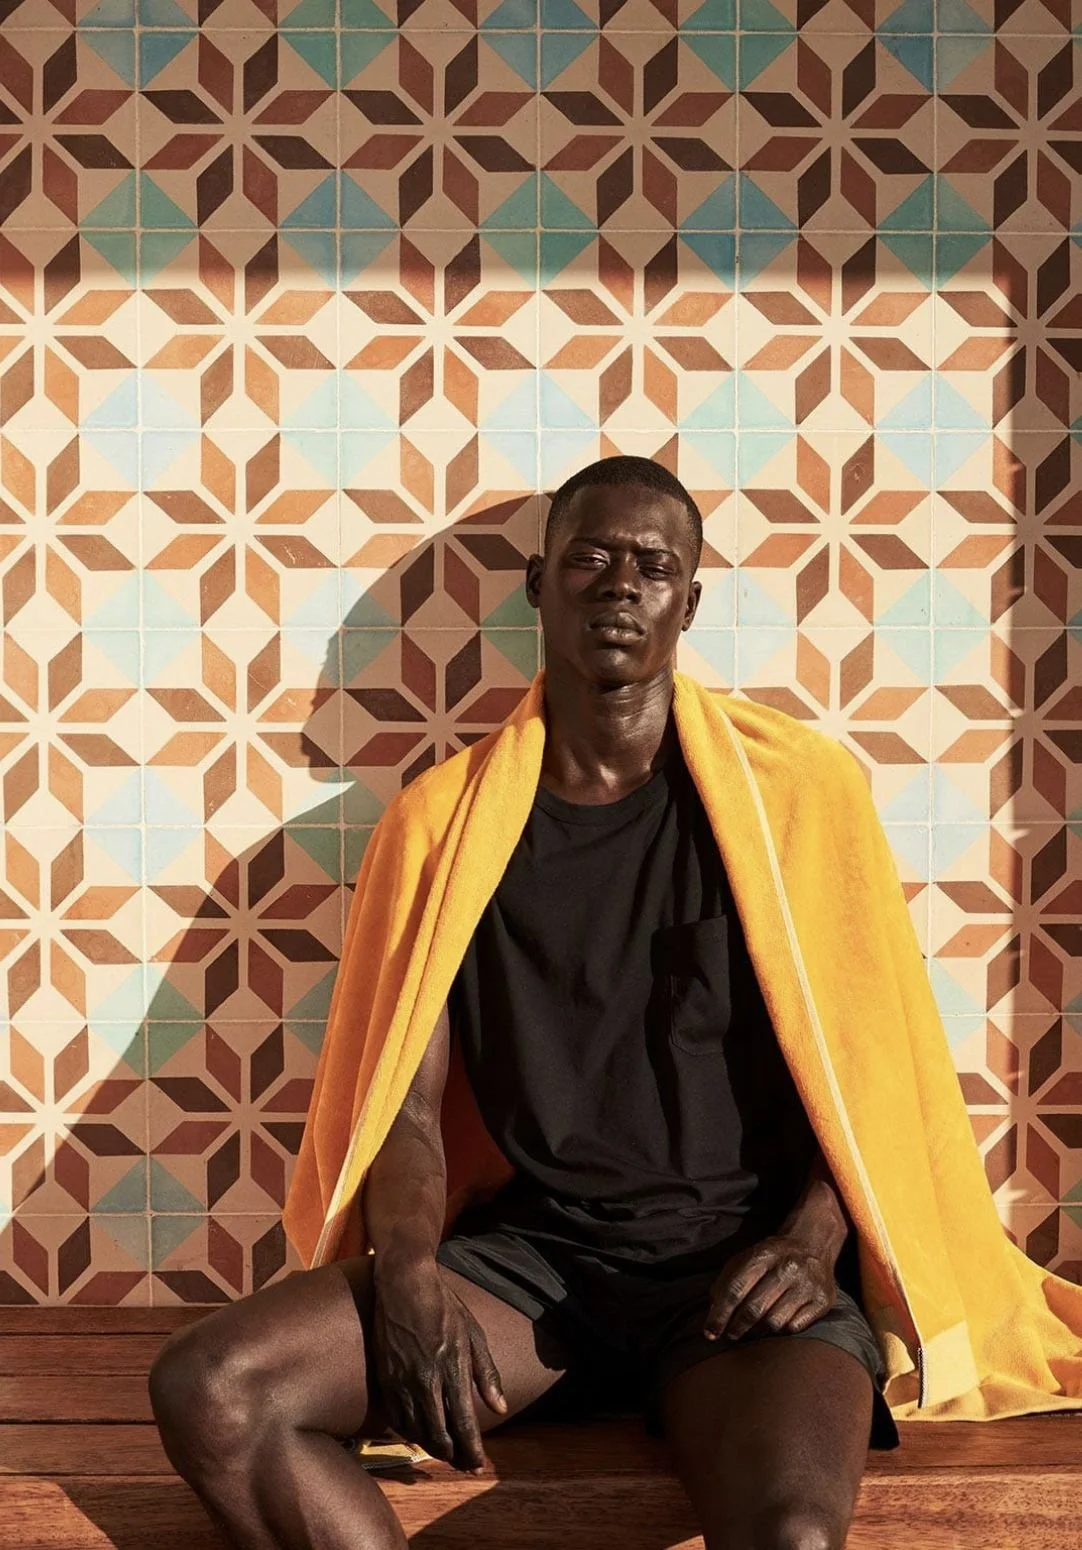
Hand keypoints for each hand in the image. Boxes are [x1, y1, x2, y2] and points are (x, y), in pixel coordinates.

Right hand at [370, 1257, 506, 1473]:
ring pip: (416, 1430)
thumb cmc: (444, 1306)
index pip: (465, 1422)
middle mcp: (427, 1379)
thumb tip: (500, 1408)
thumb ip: (486, 1374)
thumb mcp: (473, 1334)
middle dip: (453, 1455)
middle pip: (439, 1434)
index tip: (478, 1464)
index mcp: (453, 1368)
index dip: (472, 1449)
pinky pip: (396, 1418)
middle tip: (462, 1463)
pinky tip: (418, 1433)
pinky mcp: (385, 1377)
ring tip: (444, 1452)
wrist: (405, 1284)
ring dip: (431, 1447)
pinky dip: (409, 1432)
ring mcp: (402, 1380)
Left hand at [703, 1233, 836, 1342]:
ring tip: (753, 1329)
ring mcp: (808, 1284)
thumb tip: (713, 1314)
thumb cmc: (772, 1255)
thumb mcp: (747, 1257)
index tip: (709, 1333)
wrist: (813, 1242)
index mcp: (764, 1254)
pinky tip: (776, 1324)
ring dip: (758, 1331)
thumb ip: (727, 1281)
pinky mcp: (823, 1300)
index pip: (735, 1288)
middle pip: (754, 1308)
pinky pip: (794, 1328)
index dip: (720, 1314)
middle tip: (730, 1334)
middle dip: (737, 1327)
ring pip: (774, 1322)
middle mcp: (788, 1268)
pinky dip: (781, 1330)